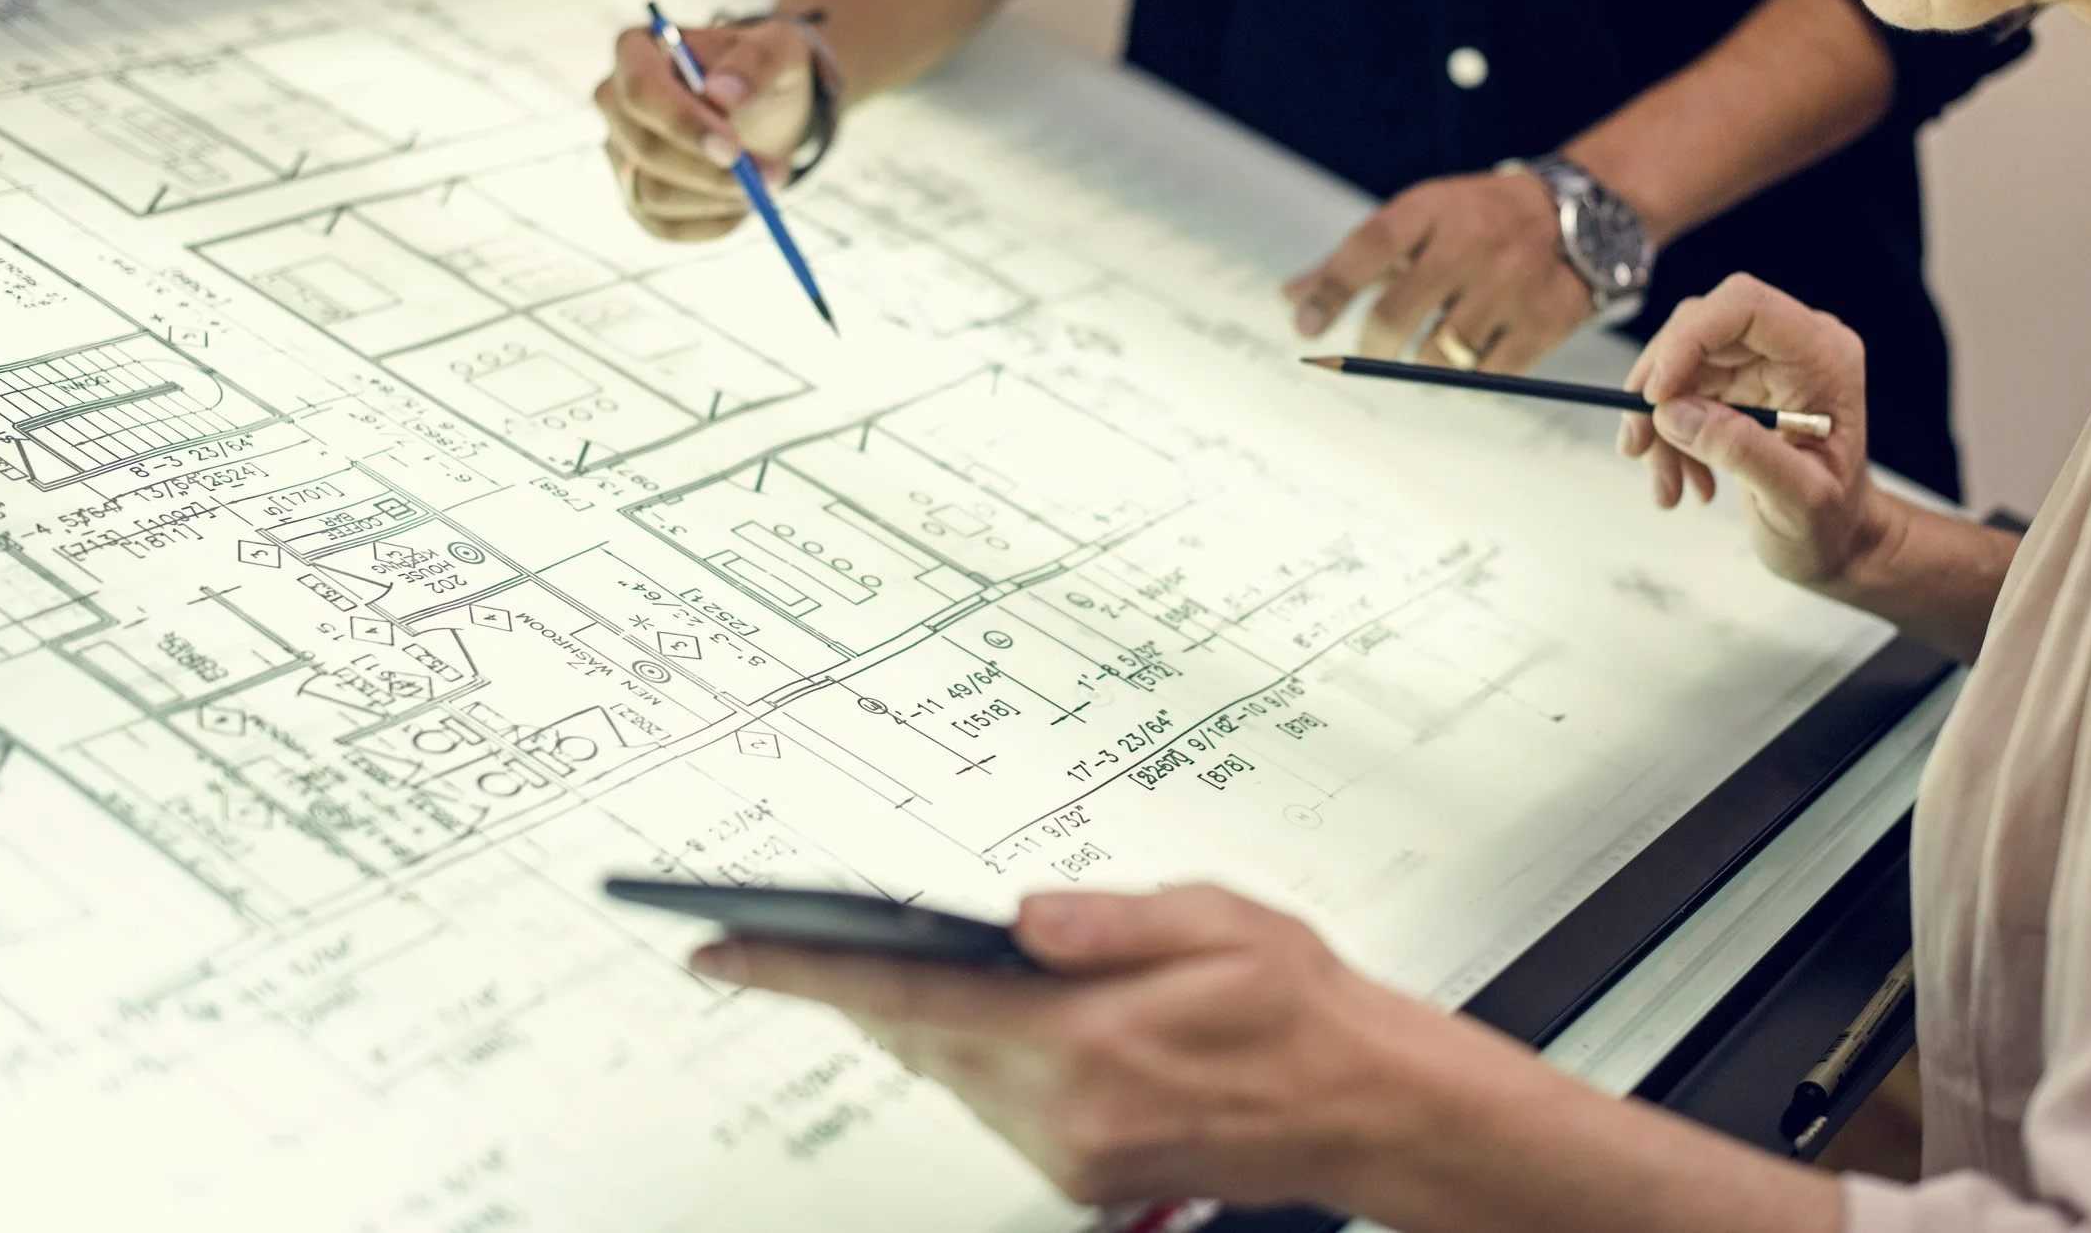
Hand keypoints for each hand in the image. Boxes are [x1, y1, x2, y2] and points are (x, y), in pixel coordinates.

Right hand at [593, 16, 816, 239]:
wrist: (764, 109)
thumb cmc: (762, 73)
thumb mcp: (778, 50)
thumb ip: (756, 61)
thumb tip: (722, 93)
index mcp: (637, 50)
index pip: (640, 91)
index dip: (683, 124)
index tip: (734, 148)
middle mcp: (615, 101)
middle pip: (645, 149)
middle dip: (713, 171)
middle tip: (775, 173)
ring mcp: (620, 151)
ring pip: (654, 195)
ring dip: (720, 198)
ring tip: (768, 180)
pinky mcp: (635, 195)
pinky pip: (665, 226)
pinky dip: (714, 223)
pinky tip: (745, 203)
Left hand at [689, 885, 1474, 1209]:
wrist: (1368, 1105)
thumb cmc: (1301, 1008)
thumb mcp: (1220, 923)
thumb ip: (1112, 920)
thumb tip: (1022, 916)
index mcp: (1088, 1046)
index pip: (910, 1003)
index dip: (803, 975)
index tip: (723, 953)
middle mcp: (1067, 1116)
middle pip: (918, 1043)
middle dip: (858, 988)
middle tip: (785, 940)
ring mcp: (1070, 1156)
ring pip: (953, 1075)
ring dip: (927, 1022)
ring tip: (891, 961)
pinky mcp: (1081, 1175)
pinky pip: (995, 1104)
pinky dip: (977, 1055)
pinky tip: (991, 1014)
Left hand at [1284, 171, 1593, 369]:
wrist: (1578, 215)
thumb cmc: (1474, 222)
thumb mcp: (1417, 221)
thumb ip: (1353, 261)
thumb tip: (1292, 300)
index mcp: (1433, 210)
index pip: (1370, 246)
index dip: (1333, 290)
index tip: (1306, 327)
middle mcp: (1472, 243)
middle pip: (1399, 313)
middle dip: (1372, 346)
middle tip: (1369, 354)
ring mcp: (1512, 284)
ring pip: (1441, 353)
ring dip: (1422, 364)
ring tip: (1429, 350)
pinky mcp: (1546, 321)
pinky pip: (1489, 375)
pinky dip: (1468, 379)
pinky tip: (1468, 361)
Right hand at [1617, 274, 1896, 586]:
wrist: (1837, 541)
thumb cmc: (1833, 523)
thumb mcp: (1798, 501)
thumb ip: (1743, 452)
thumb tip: (1674, 413)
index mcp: (1824, 357)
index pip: (1745, 307)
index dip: (1689, 339)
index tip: (1653, 396)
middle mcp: (1793, 347)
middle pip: (1701, 329)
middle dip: (1658, 387)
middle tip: (1636, 444)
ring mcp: (1762, 363)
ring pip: (1680, 364)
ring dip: (1657, 424)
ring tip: (1666, 485)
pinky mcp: (1737, 384)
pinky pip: (1679, 392)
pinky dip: (1666, 437)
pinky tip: (1681, 479)